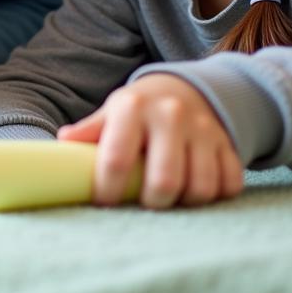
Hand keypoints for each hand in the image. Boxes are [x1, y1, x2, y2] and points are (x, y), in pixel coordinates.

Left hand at [57, 73, 244, 208]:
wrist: (183, 88)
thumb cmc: (137, 110)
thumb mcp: (111, 113)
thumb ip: (89, 130)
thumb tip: (63, 141)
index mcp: (132, 107)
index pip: (116, 160)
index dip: (107, 191)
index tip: (104, 203)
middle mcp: (170, 115)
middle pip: (164, 182)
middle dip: (152, 204)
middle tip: (143, 204)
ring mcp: (203, 128)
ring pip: (200, 188)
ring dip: (185, 203)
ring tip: (170, 198)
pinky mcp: (228, 143)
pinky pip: (229, 185)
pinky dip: (215, 196)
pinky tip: (196, 188)